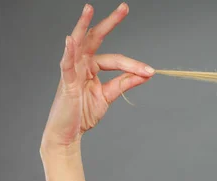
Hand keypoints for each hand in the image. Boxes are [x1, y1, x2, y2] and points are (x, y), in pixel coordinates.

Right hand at [40, 2, 154, 156]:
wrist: (69, 132)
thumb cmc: (83, 113)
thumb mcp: (108, 96)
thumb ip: (124, 83)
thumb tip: (145, 74)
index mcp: (92, 67)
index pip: (117, 60)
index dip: (134, 65)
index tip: (150, 72)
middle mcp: (82, 64)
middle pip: (96, 38)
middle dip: (110, 23)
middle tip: (124, 8)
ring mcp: (72, 71)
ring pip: (78, 44)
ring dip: (83, 25)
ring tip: (89, 9)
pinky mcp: (66, 82)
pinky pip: (66, 64)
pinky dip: (69, 51)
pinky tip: (70, 40)